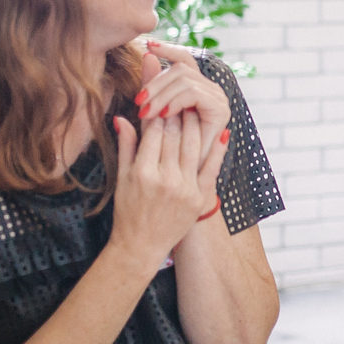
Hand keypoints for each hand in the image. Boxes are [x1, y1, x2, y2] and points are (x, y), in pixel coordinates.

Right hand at [109, 110, 228, 269]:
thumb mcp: (121, 179)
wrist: (141, 246)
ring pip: (194, 146)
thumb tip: (122, 118)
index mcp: (143, 172)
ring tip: (196, 109)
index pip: (153, 132)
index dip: (158, 112)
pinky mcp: (199, 197)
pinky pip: (212, 168)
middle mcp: (165, 179)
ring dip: (196, 125)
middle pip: (174, 136)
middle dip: (177, 114)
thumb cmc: (128, 211)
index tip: (162, 98)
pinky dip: (219, 150)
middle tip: (182, 97)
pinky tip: (222, 132)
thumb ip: (126, 146)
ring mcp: (185, 188)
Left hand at [136, 42, 230, 172]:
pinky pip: (194, 93)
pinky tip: (163, 113)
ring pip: (185, 79)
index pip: (184, 58)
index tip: (147, 46)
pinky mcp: (220, 111)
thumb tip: (145, 55)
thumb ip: (152, 88)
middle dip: (156, 82)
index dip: (167, 50)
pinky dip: (176, 101)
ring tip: (146, 111)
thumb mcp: (154, 117)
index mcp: (198, 88)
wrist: (178, 188)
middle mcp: (211, 90)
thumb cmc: (163, 154)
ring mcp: (218, 99)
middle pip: (182, 68)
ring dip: (162, 94)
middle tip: (139, 100)